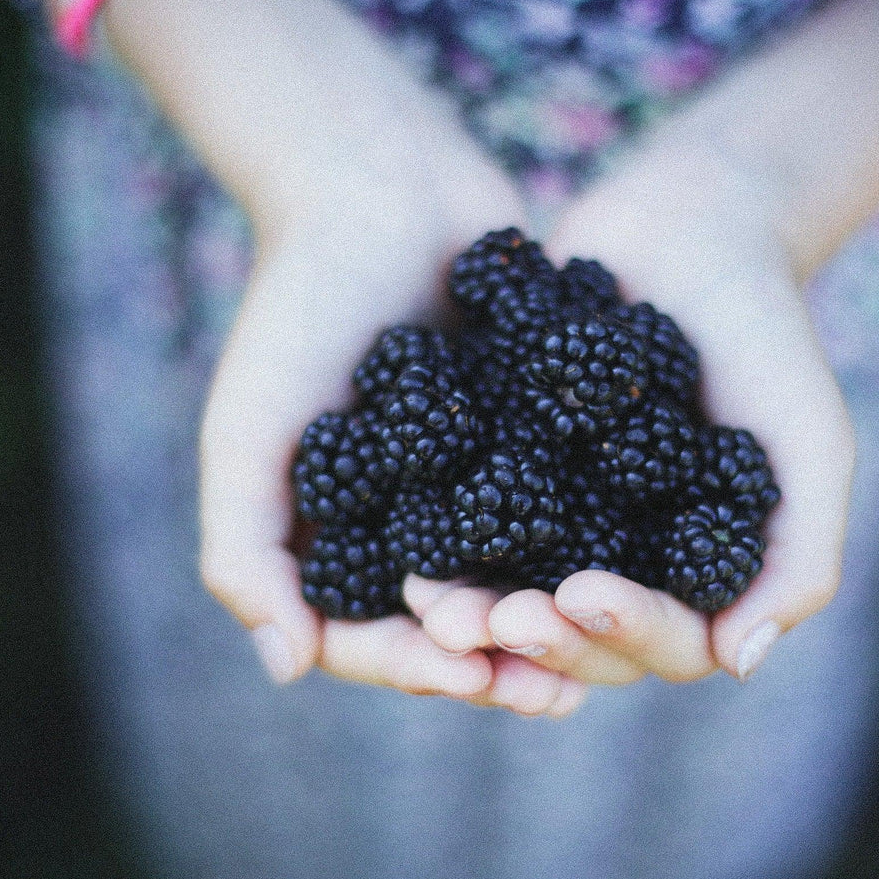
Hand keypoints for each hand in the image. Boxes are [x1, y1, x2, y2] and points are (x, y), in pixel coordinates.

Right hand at [196, 83, 588, 716]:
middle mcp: (402, 523)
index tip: (466, 674)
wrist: (380, 189)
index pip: (364, 636)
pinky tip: (632, 572)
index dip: (413, 667)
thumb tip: (287, 671)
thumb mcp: (249, 432)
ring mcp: (468, 486)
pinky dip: (587, 550)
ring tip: (596, 649)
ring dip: (548, 625)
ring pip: (512, 583)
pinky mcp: (528, 444)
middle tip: (549, 689)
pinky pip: (560, 514)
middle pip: (447, 626)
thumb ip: (245, 551)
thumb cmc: (298, 308)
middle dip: (494, 661)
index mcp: (332, 536)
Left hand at [409, 134, 854, 685]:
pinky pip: (470, 529)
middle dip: (541, 639)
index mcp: (701, 575)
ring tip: (434, 607)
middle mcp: (630, 562)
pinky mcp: (508, 475)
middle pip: (584, 641)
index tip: (582, 596)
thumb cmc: (766, 336)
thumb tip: (739, 662)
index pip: (670, 643)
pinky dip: (441, 551)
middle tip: (495, 620)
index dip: (625, 635)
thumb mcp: (810, 443)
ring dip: (478, 616)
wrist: (692, 230)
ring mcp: (566, 524)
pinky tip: (404, 554)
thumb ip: (799, 556)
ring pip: (520, 600)